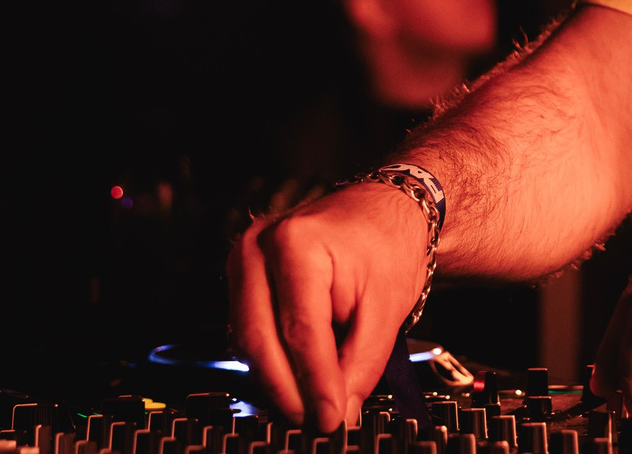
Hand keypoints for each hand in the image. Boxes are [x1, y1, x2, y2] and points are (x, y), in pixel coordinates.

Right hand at [228, 181, 428, 428]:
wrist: (382, 209)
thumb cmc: (387, 243)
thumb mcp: (387, 305)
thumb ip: (362, 364)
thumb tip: (337, 413)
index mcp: (297, 243)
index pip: (300, 330)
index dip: (314, 384)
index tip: (330, 419)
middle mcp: (259, 247)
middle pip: (260, 339)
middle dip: (288, 391)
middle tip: (317, 423)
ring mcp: (245, 260)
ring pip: (248, 341)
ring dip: (277, 381)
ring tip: (311, 408)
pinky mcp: (243, 278)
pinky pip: (248, 332)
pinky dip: (272, 362)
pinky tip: (298, 382)